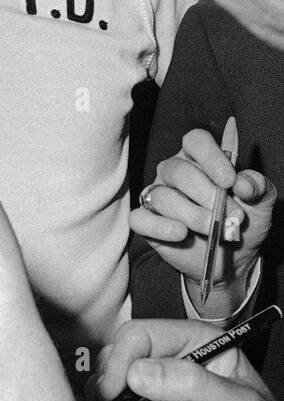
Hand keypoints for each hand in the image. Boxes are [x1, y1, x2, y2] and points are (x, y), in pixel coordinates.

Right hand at [91, 317, 283, 400]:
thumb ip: (196, 384)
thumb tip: (141, 372)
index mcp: (197, 345)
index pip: (144, 335)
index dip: (124, 357)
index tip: (115, 386)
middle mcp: (172, 365)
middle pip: (120, 355)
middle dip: (110, 378)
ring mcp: (158, 394)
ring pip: (111, 383)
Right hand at [132, 128, 275, 315]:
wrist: (233, 258)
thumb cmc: (243, 221)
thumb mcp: (261, 202)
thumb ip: (259, 186)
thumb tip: (243, 184)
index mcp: (200, 160)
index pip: (196, 141)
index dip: (211, 157)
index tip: (229, 181)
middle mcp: (173, 173)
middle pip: (178, 170)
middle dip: (207, 194)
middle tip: (232, 215)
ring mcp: (157, 196)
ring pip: (163, 197)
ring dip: (193, 215)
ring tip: (215, 230)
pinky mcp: (145, 222)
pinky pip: (140, 218)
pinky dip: (160, 226)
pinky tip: (181, 233)